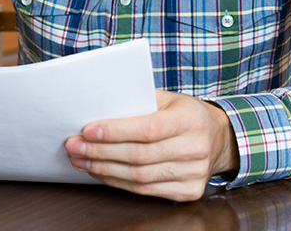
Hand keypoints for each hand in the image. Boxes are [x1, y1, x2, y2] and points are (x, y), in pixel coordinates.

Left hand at [64, 89, 239, 201]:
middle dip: (100, 152)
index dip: (114, 132)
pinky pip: (146, 191)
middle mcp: (195, 148)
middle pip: (139, 156)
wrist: (217, 137)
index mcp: (189, 119)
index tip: (86, 130)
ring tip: (80, 159)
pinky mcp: (190, 192)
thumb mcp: (165, 98)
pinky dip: (118, 182)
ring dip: (103, 169)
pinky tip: (100, 172)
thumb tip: (96, 107)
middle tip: (73, 146)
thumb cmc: (183, 113)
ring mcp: (195, 174)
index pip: (147, 129)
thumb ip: (136, 101)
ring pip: (140, 177)